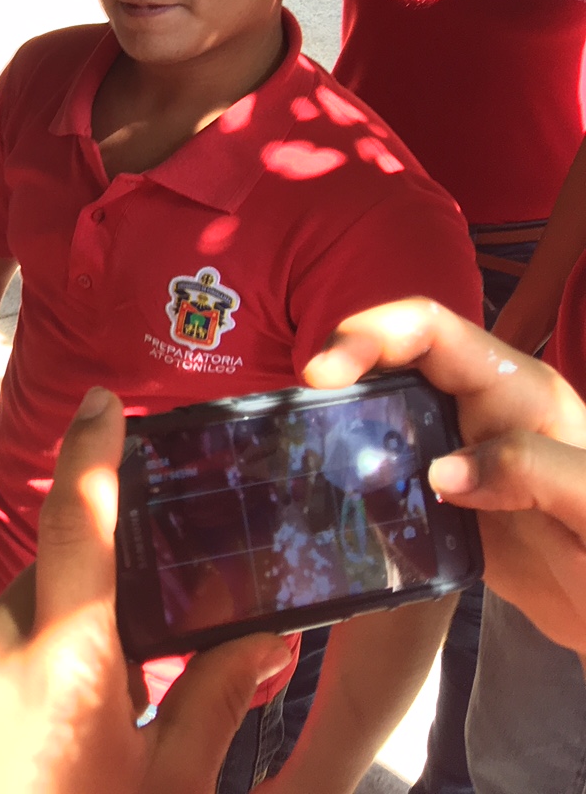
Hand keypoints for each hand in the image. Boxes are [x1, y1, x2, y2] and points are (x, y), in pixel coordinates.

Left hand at [0, 389, 293, 792]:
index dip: (92, 458)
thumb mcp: (168, 784)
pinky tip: (27, 734)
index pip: (80, 529)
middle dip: (85, 608)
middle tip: (118, 676)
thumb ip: (214, 701)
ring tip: (68, 726)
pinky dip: (2, 671)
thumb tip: (268, 642)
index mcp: (66, 662)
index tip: (101, 404)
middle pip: (49, 581)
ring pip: (6, 618)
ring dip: (42, 645)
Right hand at [304, 298, 585, 651]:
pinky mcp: (445, 500)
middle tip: (298, 408)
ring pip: (382, 410)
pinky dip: (352, 472)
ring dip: (339, 418)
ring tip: (301, 444)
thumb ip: (533, 469)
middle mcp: (482, 410)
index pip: (430, 330)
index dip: (369, 335)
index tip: (320, 375)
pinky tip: (332, 492)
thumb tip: (440, 472)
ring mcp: (460, 455)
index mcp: (518, 391)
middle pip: (394, 360)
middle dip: (339, 368)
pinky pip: (385, 469)